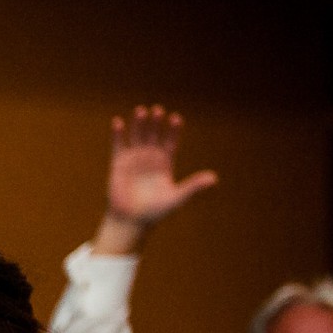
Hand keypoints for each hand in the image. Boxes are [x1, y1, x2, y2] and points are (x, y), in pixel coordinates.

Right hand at [92, 105, 218, 255]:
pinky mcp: (119, 163)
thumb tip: (214, 179)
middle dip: (155, 123)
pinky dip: (117, 134)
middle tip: (157, 111)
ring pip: (137, 136)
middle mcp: (150, 157)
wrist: (131, 221)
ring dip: (139, 123)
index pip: (171, 141)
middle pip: (154, 134)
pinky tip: (118, 122)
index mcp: (165, 162)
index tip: (175, 119)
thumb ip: (193, 187)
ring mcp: (134, 158)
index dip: (173, 130)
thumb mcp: (177, 198)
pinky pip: (119, 145)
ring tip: (141, 111)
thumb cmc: (155, 211)